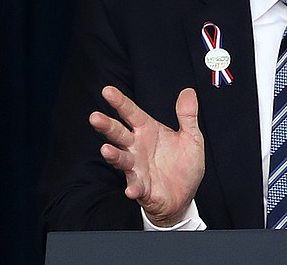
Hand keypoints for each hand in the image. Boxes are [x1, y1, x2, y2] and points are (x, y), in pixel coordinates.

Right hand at [89, 86, 204, 226]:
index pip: (131, 113)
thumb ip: (187, 115)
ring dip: (113, 155)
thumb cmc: (183, 164)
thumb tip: (188, 92)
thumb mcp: (191, 137)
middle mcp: (137, 147)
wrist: (184, 195)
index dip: (120, 102)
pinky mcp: (142, 187)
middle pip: (119, 133)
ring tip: (105, 150)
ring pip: (121, 158)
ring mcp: (137, 167)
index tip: (107, 90)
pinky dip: (133, 188)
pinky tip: (131, 189)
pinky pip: (136, 187)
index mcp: (148, 130)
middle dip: (107, 125)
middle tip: (95, 117)